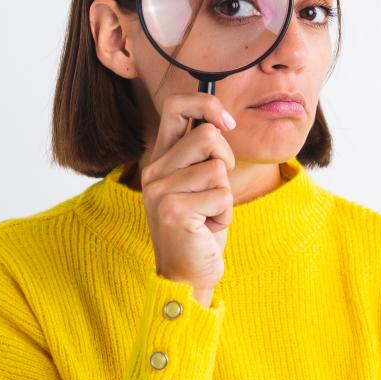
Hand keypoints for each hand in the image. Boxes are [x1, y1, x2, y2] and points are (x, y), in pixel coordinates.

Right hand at [140, 92, 237, 306]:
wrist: (187, 276)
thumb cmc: (201, 228)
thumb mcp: (201, 183)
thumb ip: (203, 154)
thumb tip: (221, 119)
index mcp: (161, 160)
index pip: (176, 106)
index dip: (206, 103)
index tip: (227, 122)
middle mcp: (154, 171)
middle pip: (207, 135)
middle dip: (226, 160)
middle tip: (215, 191)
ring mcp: (159, 190)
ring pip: (218, 167)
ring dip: (225, 195)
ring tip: (208, 215)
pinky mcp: (174, 210)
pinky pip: (222, 195)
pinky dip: (225, 214)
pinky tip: (207, 229)